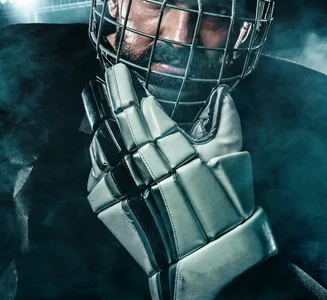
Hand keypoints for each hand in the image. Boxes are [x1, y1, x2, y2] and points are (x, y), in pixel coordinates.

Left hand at [83, 64, 277, 299]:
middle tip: (108, 78)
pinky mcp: (104, 202)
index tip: (119, 72)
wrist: (205, 254)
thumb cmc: (223, 203)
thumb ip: (225, 120)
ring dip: (102, 123)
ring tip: (103, 108)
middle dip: (111, 94)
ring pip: (100, 141)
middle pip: (115, 118)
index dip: (125, 86)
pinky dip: (99, 154)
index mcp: (166, 144)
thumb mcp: (231, 157)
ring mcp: (116, 181)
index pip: (138, 107)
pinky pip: (95, 170)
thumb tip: (222, 94)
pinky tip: (103, 146)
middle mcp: (136, 160)